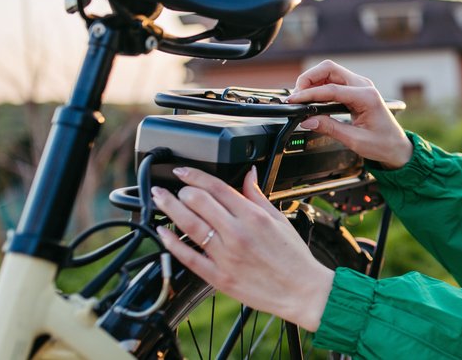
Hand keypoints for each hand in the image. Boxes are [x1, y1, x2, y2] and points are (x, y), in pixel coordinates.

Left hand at [152, 166, 333, 331]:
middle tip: (172, 187)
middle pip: (199, 202)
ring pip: (190, 225)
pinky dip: (172, 243)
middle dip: (181, 190)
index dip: (195, 175)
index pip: (217, 187)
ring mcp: (226, 256)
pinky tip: (163, 233)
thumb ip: (257, 195)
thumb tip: (248, 174)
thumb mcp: (279, 219)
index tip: (183, 171)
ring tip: (160, 199)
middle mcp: (237, 233)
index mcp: (253, 216)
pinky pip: (189, 257)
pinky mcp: (218, 277)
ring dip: (170, 208)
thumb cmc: (293, 257)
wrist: (301, 290)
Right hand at [287, 60, 412, 169]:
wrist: (396, 146)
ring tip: (301, 98)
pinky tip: (312, 99)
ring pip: (330, 72)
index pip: (331, 89)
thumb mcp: (355, 140)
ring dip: (313, 81)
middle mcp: (364, 86)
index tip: (295, 100)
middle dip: (309, 78)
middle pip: (329, 69)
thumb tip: (307, 121)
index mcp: (367, 97)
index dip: (309, 93)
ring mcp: (360, 86)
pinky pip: (333, 81)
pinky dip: (319, 86)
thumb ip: (330, 128)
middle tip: (296, 96)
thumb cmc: (382, 143)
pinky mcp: (355, 90)